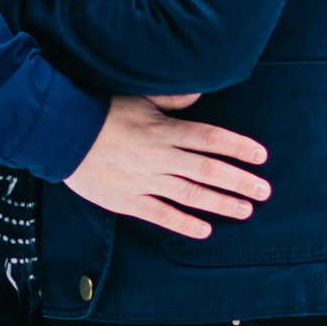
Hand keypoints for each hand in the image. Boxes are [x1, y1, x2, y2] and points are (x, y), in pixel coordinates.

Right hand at [66, 95, 270, 239]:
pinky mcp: (128, 200)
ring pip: (191, 195)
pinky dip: (184, 224)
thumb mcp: (139, 96)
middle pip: (209, 170)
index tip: (261, 156)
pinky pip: (161, 215)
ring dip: (221, 203)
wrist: (61, 135)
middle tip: (265, 190)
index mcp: (165, 130)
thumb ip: (172, 98)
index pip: (211, 139)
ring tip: (245, 210)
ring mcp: (144, 181)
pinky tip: (205, 230)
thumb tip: (200, 95)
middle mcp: (160, 157)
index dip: (238, 147)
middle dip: (240, 181)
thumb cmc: (102, 111)